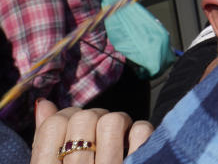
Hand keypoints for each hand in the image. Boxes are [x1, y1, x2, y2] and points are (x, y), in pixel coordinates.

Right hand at [32, 99, 152, 163]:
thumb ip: (46, 140)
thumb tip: (43, 103)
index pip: (53, 124)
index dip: (66, 117)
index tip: (73, 130)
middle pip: (84, 118)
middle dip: (93, 119)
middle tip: (96, 137)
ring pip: (112, 120)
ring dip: (118, 123)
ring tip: (116, 140)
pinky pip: (141, 131)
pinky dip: (139, 133)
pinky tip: (134, 147)